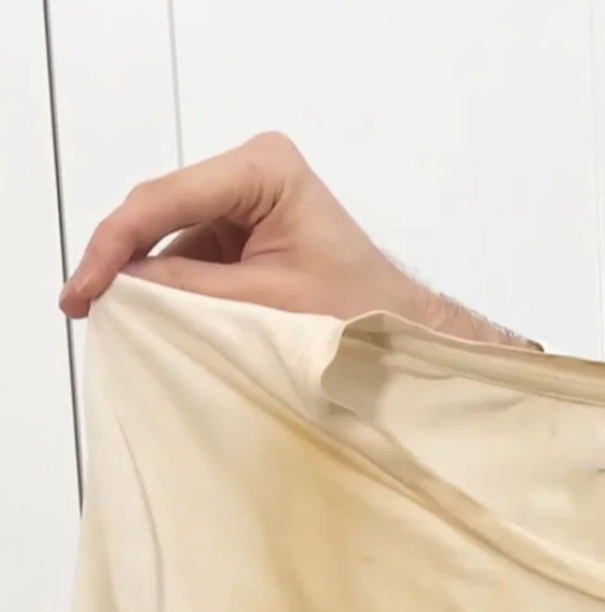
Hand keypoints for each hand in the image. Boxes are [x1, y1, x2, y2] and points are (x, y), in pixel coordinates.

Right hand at [59, 132, 537, 348]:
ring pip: (170, 232)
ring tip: (108, 315)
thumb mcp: (265, 304)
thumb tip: (121, 287)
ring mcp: (246, 195)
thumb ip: (189, 290)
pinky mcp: (245, 225)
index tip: (82, 292)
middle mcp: (251, 168)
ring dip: (144, 274)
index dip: (115, 247)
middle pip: (160, 210)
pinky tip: (150, 311)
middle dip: (121, 259)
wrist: (401, 327)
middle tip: (81, 305)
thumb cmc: (358, 311)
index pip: (165, 200)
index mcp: (263, 168)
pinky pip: (190, 249)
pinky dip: (170, 281)